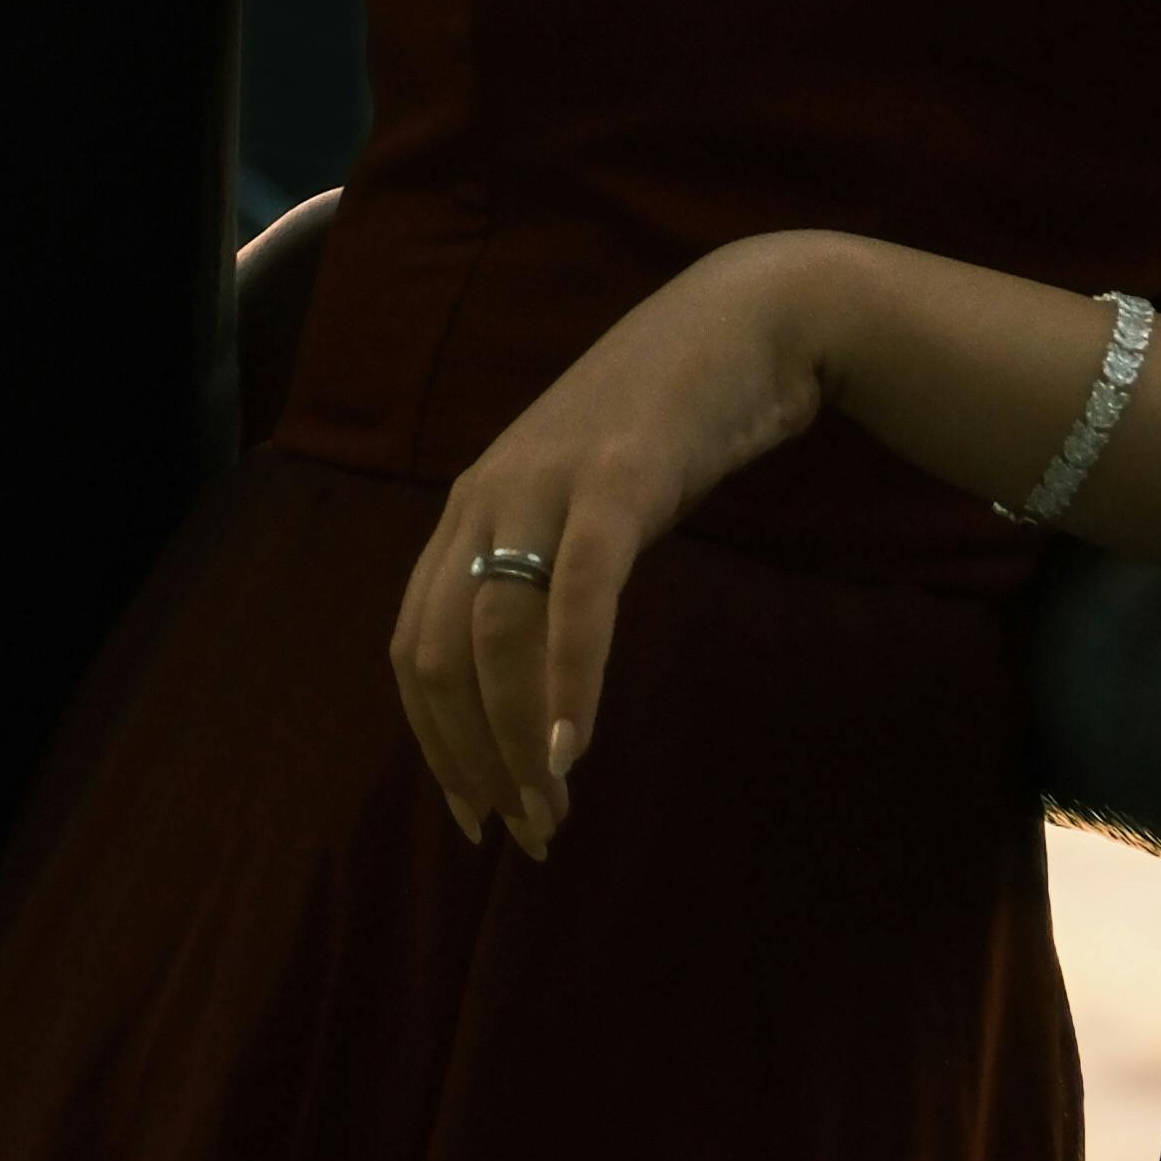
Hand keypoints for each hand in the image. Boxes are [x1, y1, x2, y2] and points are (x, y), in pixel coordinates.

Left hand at [388, 236, 837, 862]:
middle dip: (474, 759)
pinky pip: (576, 593)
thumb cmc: (668, 430)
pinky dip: (567, 677)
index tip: (475, 818)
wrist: (744, 325)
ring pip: (497, 634)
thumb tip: (532, 689)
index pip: (417, 648)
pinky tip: (574, 744)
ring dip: (520, 739)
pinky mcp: (613, 478)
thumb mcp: (583, 509)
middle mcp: (484, 497)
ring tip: (556, 810)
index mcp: (469, 509)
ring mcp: (543, 483)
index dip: (436, 743)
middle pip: (443, 655)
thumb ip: (548, 577)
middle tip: (526, 835)